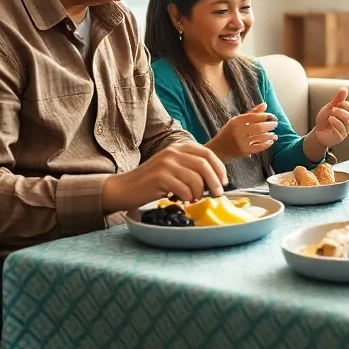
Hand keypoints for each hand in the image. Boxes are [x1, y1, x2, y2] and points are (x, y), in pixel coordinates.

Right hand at [102, 141, 226, 211]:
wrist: (124, 188)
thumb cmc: (151, 182)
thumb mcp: (172, 167)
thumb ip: (190, 167)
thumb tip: (215, 179)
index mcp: (178, 147)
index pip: (207, 153)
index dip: (219, 168)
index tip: (224, 181)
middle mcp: (173, 152)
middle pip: (204, 165)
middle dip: (215, 181)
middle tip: (217, 194)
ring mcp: (166, 163)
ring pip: (195, 179)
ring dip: (199, 192)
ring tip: (193, 198)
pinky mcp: (160, 177)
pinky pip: (184, 189)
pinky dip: (187, 197)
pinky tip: (183, 201)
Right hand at [210, 102, 277, 159]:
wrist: (219, 149)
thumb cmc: (230, 132)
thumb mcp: (237, 121)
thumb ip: (252, 113)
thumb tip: (265, 104)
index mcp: (236, 122)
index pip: (254, 117)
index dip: (266, 116)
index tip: (272, 117)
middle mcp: (238, 131)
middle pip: (258, 127)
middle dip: (270, 125)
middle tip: (276, 124)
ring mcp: (241, 142)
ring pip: (260, 137)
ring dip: (270, 135)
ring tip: (274, 134)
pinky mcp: (244, 151)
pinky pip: (259, 147)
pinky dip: (267, 144)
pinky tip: (270, 141)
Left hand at [312, 88, 348, 148]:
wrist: (318, 132)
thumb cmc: (325, 120)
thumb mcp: (330, 107)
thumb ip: (338, 99)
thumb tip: (345, 89)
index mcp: (348, 115)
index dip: (344, 104)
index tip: (336, 104)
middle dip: (340, 110)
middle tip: (332, 109)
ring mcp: (346, 130)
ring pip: (346, 121)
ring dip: (336, 115)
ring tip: (330, 115)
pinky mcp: (341, 137)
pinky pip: (341, 128)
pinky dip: (335, 122)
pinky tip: (329, 120)